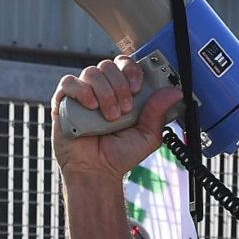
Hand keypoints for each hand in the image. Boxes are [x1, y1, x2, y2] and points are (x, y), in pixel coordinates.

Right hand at [51, 58, 186, 184]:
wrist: (97, 172)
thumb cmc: (119, 155)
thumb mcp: (147, 136)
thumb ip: (158, 113)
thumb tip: (174, 92)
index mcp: (121, 92)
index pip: (125, 66)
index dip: (132, 71)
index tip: (137, 88)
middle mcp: (102, 89)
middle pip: (109, 66)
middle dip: (120, 86)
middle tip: (124, 110)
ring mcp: (83, 94)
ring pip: (92, 72)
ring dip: (104, 93)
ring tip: (109, 117)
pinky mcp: (64, 102)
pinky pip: (69, 83)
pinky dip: (82, 91)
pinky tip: (91, 107)